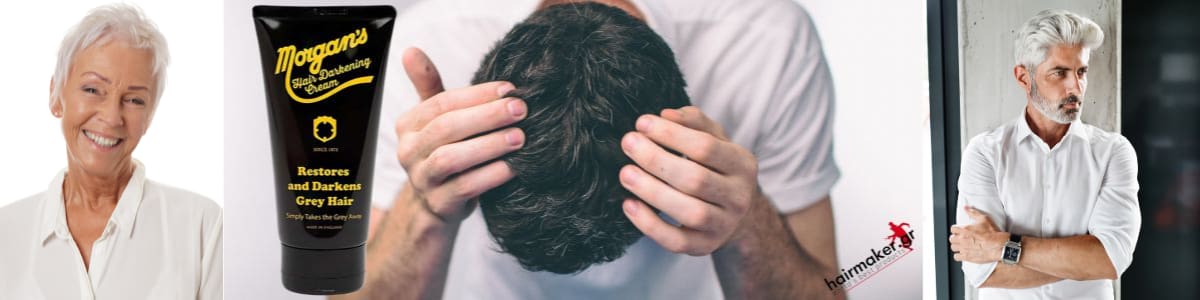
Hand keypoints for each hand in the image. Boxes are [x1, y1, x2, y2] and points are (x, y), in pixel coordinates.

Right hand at [394, 47, 526, 223]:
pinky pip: (464, 188)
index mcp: (408, 125)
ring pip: (451, 159)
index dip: (476, 95)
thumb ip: (429, 86)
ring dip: (489, 145)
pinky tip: (513, 167)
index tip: (510, 89)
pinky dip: (490, 176)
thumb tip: (410, 50)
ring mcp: (421, 180)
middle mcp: (408, 152)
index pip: (441, 103)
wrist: (437, 206)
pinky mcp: (438, 205)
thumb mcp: (436, 120)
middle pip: (446, 128)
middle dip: (486, 116)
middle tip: (521, 109)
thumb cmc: (444, 152)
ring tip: (520, 137)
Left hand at [619, 106, 758, 255]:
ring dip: (652, 191)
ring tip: (626, 173)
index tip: (642, 123)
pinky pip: (676, 241)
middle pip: (696, 179)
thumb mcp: (715, 140)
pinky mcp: (705, 247)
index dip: (671, 134)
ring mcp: (724, 225)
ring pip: (689, 212)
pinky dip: (650, 225)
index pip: (706, 147)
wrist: (734, 214)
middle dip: (657, 160)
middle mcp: (739, 197)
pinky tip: (629, 204)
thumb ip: (694, 122)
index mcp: (743, 164)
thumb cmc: (716, 169)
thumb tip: (666, 115)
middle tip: (628, 143)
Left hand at [949, 205, 1008, 262]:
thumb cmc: (992, 233)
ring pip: (953, 247)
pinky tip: (963, 253)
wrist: (999, 246)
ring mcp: (964, 249)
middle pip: (951, 239)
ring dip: (956, 246)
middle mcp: (962, 239)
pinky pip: (956, 257)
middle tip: (961, 238)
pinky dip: (959, 255)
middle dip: (955, 238)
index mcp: (964, 230)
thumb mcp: (984, 219)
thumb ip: (973, 212)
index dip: (956, 230)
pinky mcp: (967, 257)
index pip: (952, 229)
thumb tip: (966, 208)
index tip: (959, 231)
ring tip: (962, 245)